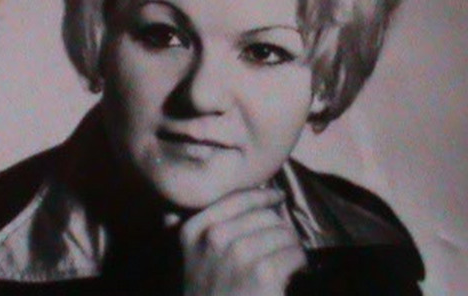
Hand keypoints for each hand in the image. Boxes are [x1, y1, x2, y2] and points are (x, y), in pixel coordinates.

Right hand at [180, 188, 306, 295]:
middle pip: (265, 215)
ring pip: (283, 232)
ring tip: (288, 258)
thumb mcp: (186, 263)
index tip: (277, 196)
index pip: (238, 198)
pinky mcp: (264, 273)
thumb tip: (168, 216)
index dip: (263, 195)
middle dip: (279, 227)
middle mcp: (215, 237)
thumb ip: (178, 234)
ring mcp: (239, 254)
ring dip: (291, 245)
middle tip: (281, 241)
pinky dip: (299, 262)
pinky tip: (294, 271)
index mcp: (195, 229)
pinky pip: (293, 253)